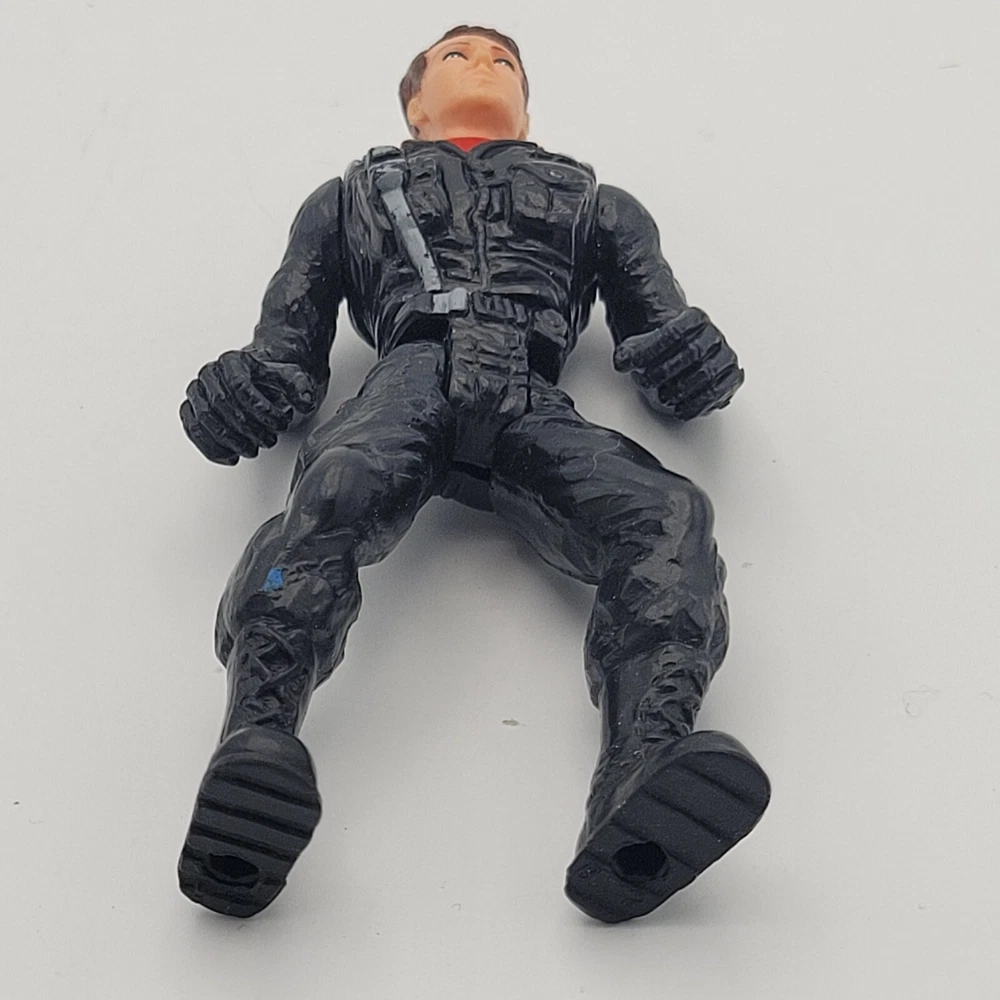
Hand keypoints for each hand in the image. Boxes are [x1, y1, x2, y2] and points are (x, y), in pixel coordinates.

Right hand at [180, 350, 317, 464]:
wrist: (258, 380)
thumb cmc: (271, 381)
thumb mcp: (292, 379)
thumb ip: (300, 388)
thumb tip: (305, 402)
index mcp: (232, 361)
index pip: (240, 386)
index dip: (261, 410)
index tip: (280, 424)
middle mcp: (209, 373)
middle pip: (221, 404)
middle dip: (247, 429)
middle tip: (268, 441)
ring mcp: (197, 392)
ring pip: (204, 419)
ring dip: (230, 441)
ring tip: (253, 449)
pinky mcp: (191, 409)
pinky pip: (193, 429)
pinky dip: (210, 447)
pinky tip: (231, 456)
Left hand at [612, 307, 743, 419]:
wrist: (685, 354)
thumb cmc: (667, 350)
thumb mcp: (644, 344)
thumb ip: (631, 350)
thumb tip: (623, 360)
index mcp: (694, 319)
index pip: (674, 332)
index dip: (651, 348)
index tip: (632, 362)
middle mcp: (713, 336)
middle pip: (692, 353)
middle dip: (666, 371)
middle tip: (647, 382)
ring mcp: (725, 356)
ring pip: (706, 374)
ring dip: (682, 390)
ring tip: (664, 397)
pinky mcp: (732, 377)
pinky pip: (719, 392)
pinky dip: (699, 404)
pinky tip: (682, 409)